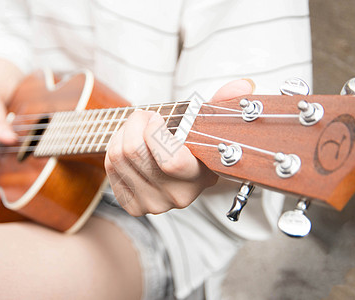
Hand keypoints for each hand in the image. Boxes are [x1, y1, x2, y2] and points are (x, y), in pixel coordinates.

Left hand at [104, 79, 254, 215]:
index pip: (171, 161)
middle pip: (134, 152)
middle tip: (145, 116)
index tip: (157, 119)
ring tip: (137, 127)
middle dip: (135, 123)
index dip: (155, 133)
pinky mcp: (133, 205)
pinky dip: (113, 148)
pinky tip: (128, 144)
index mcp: (200, 178)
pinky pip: (110, 168)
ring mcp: (152, 204)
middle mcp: (176, 197)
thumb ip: (223, 103)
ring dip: (123, 132)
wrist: (179, 174)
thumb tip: (243, 86)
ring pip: (118, 157)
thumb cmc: (192, 144)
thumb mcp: (208, 124)